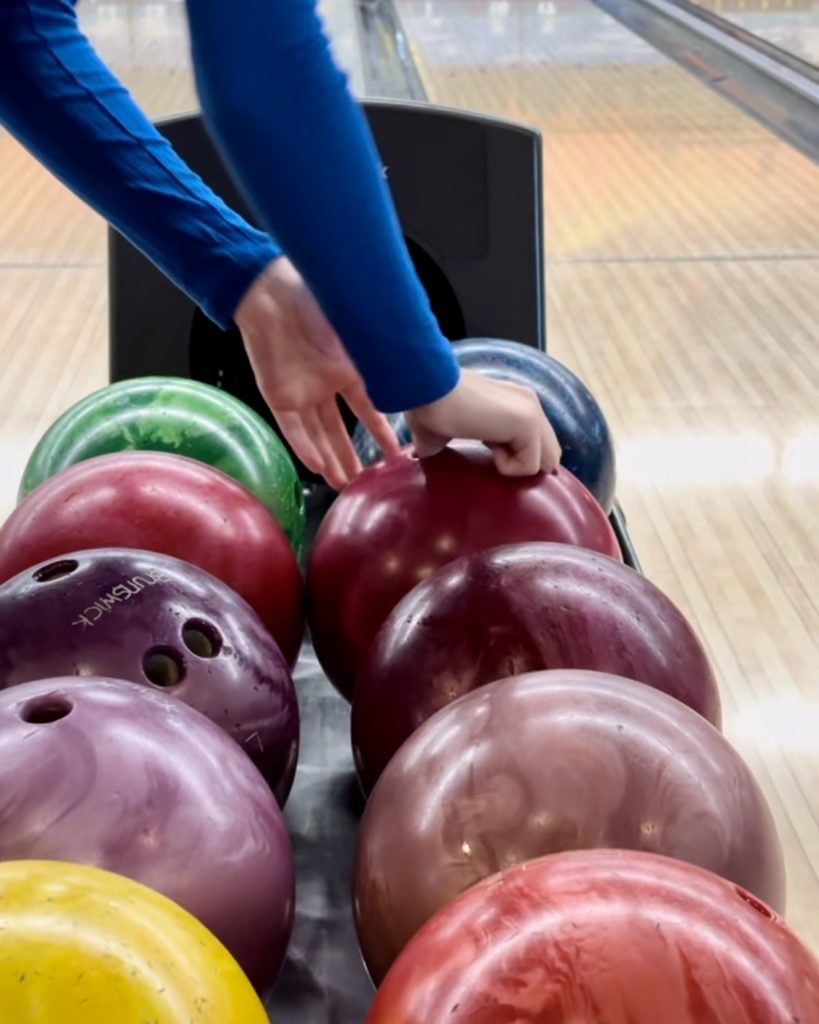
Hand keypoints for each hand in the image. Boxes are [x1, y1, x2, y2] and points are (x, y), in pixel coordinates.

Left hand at [235, 258, 399, 488]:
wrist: (272, 292)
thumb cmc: (315, 298)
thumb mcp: (358, 328)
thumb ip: (379, 353)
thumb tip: (412, 362)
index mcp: (349, 368)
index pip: (369, 409)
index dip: (381, 432)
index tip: (395, 453)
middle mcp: (326, 384)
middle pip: (340, 430)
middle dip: (351, 456)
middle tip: (364, 481)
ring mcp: (302, 392)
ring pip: (317, 435)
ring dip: (330, 459)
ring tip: (343, 484)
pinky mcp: (278, 396)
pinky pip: (293, 430)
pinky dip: (305, 449)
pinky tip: (317, 468)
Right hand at [407, 370, 561, 475]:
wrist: (428, 390)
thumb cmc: (430, 407)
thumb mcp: (454, 430)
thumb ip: (466, 445)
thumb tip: (431, 459)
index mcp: (515, 402)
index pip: (537, 442)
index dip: (517, 458)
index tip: (488, 452)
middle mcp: (529, 403)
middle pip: (550, 453)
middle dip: (523, 465)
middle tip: (491, 456)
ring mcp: (532, 411)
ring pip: (546, 462)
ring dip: (515, 466)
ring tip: (487, 449)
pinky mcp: (528, 423)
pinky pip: (530, 466)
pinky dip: (506, 467)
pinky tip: (486, 446)